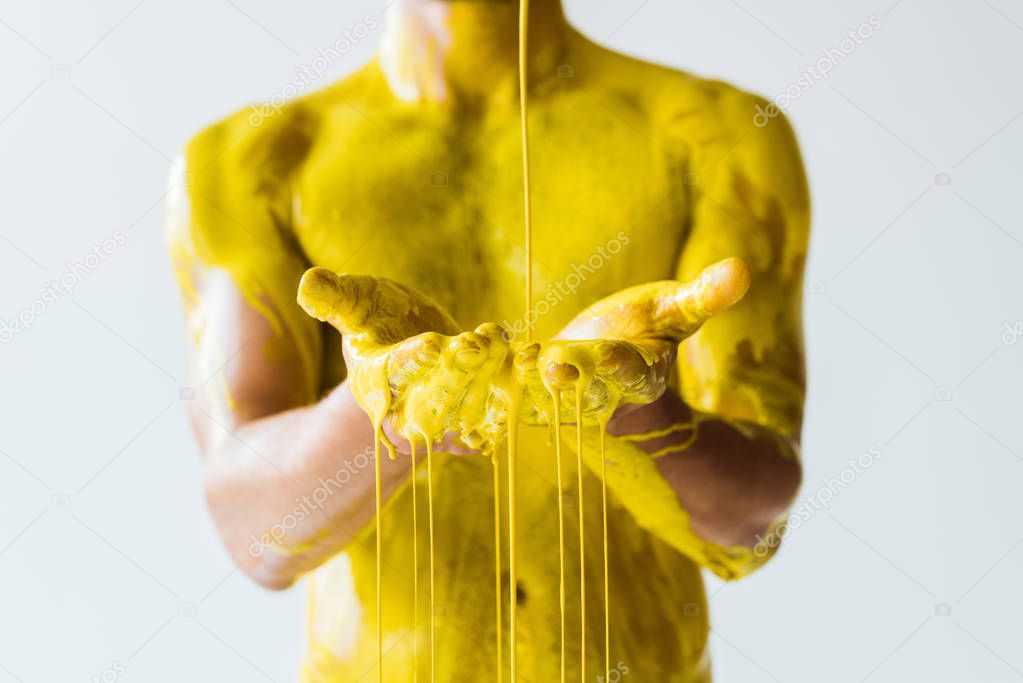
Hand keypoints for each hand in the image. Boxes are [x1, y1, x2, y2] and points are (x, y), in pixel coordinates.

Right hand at [297, 268, 512, 453]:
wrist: (409, 348)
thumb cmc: (375, 318)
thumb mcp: (354, 304)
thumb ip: (335, 299)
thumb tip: (307, 283)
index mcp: (378, 379)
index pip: (395, 373)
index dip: (413, 362)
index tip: (432, 345)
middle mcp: (411, 405)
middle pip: (437, 393)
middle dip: (458, 371)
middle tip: (476, 343)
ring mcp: (447, 413)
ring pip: (472, 401)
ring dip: (490, 376)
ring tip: (502, 341)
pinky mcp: (477, 410)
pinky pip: (500, 405)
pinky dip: (518, 386)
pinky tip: (533, 360)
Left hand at [515, 258, 750, 423]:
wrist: (604, 358)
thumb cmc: (646, 329)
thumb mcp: (675, 311)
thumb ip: (703, 296)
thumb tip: (742, 268)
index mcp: (640, 376)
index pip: (634, 374)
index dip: (621, 367)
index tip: (609, 356)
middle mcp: (602, 393)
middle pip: (586, 390)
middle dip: (571, 380)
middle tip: (554, 367)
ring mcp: (565, 397)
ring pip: (545, 394)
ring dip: (528, 383)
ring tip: (515, 364)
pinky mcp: (534, 394)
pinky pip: (514, 388)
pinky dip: (498, 376)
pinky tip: (480, 357)